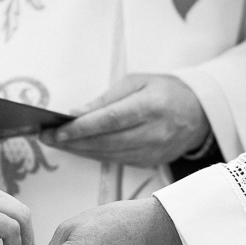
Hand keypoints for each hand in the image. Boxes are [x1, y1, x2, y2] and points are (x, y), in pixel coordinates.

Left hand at [40, 74, 210, 166]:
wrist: (200, 113)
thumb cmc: (165, 91)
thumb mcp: (137, 82)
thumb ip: (105, 99)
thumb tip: (75, 114)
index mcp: (151, 106)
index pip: (109, 120)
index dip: (80, 128)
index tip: (56, 130)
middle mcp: (154, 132)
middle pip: (104, 142)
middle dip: (71, 142)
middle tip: (45, 137)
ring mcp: (153, 151)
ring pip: (107, 155)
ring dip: (78, 150)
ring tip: (55, 143)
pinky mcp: (149, 162)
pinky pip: (115, 160)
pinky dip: (94, 155)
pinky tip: (77, 148)